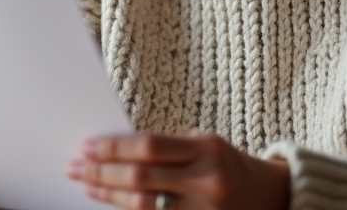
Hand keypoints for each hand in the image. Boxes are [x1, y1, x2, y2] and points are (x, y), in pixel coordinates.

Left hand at [66, 131, 289, 209]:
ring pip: (143, 206)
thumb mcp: (205, 143)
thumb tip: (117, 147)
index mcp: (207, 149)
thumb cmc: (228, 164)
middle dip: (103, 171)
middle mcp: (206, 180)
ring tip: (87, 185)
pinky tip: (111, 205)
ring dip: (109, 195)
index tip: (87, 146)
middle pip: (141, 177)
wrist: (270, 197)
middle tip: (76, 166)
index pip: (149, 146)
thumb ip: (169, 146)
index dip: (114, 147)